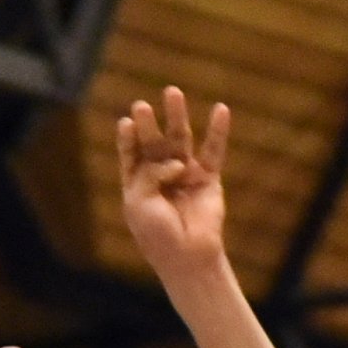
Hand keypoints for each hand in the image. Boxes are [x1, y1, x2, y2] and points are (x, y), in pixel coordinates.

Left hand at [118, 87, 229, 281]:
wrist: (186, 255)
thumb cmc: (156, 233)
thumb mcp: (139, 202)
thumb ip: (148, 174)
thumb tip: (174, 160)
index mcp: (137, 184)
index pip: (131, 155)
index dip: (128, 138)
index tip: (126, 122)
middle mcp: (160, 176)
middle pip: (153, 143)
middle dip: (148, 124)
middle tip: (141, 105)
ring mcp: (185, 175)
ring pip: (181, 139)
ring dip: (176, 116)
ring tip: (172, 92)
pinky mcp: (208, 178)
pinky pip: (214, 151)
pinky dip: (218, 131)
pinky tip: (221, 110)